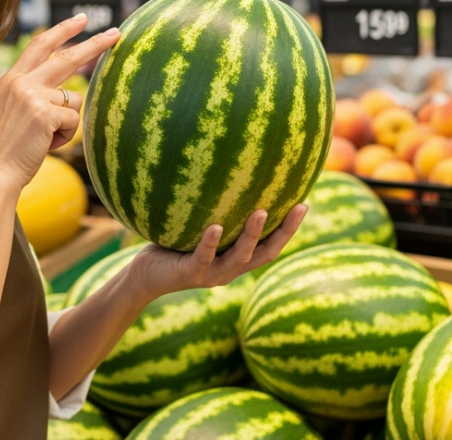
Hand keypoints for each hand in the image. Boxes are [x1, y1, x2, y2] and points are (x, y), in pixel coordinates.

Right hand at [0, 14, 119, 188]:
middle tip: (116, 33)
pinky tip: (45, 144)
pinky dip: (64, 136)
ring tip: (43, 138)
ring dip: (65, 123)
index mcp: (12, 79)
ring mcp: (32, 95)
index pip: (40, 45)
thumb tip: (71, 93)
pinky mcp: (45, 112)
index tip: (81, 20)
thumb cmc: (7, 149)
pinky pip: (73, 120)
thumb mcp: (16, 112)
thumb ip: (36, 95)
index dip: (63, 31)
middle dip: (95, 44)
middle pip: (67, 57)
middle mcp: (21, 82)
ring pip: (73, 101)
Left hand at [122, 205, 308, 303]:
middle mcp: (229, 270)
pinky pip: (203, 257)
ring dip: (251, 234)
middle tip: (299, 208)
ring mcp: (211, 274)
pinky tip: (215, 226)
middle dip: (284, 232)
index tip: (306, 204)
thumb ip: (215, 211)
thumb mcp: (198, 229)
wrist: (145, 277)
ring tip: (261, 212)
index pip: (270, 246)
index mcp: (236, 260)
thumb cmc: (173, 247)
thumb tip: (226, 174)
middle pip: (265, 254)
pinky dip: (210, 242)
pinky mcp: (189, 273)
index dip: (290, 229)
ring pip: (239, 257)